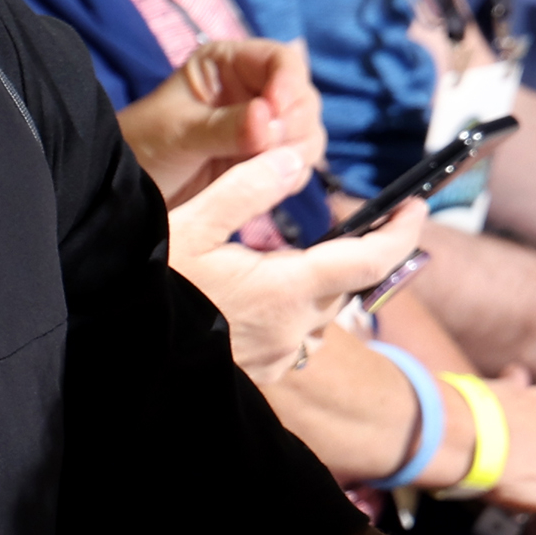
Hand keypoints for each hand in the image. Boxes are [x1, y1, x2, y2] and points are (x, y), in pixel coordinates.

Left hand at [116, 35, 324, 208]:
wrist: (128, 191)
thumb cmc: (143, 147)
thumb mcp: (178, 132)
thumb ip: (225, 127)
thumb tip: (267, 118)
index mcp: (230, 64)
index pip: (281, 61)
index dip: (288, 85)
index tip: (276, 112)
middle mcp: (254, 91)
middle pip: (303, 100)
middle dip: (291, 125)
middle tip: (263, 149)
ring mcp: (265, 128)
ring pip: (306, 135)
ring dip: (293, 154)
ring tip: (256, 171)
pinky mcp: (266, 163)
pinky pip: (296, 167)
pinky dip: (287, 176)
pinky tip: (260, 187)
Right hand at [168, 147, 419, 378]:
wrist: (120, 348)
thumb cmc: (149, 284)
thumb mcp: (190, 223)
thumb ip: (246, 189)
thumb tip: (294, 160)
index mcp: (287, 287)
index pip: (371, 260)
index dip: (401, 231)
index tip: (415, 206)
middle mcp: (294, 329)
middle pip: (345, 286)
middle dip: (352, 254)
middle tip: (346, 225)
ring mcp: (278, 357)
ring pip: (320, 315)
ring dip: (318, 288)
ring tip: (290, 264)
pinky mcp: (259, 374)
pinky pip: (295, 341)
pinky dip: (292, 316)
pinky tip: (260, 303)